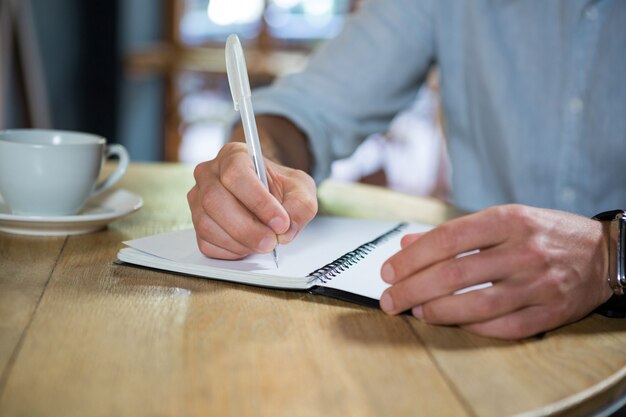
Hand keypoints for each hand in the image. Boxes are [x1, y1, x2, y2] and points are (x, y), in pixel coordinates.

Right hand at [187, 142, 317, 259]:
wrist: (271, 199)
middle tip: (272, 241)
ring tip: (264, 243)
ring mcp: (198, 200)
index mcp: (233, 155)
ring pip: (207, 225)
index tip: (280, 221)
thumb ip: (300, 205)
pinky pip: (206, 243)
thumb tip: (285, 230)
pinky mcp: (196, 224)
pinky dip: (231, 251)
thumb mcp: (301, 189)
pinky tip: (249, 245)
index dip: (258, 201)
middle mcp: (209, 174)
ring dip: (240, 242)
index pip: (236, 174)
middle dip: (247, 228)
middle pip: (215, 201)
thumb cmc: (281, 188)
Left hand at [379, 204, 611, 338]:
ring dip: (436, 311)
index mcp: (508, 220)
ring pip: (476, 304)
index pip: (447, 238)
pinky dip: (471, 327)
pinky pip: (502, 326)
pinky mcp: (550, 312)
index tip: (388, 271)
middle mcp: (523, 250)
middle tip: (390, 299)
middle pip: (454, 274)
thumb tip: (407, 245)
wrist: (604, 253)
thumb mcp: (502, 220)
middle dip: (412, 289)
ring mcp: (539, 284)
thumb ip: (454, 233)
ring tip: (415, 311)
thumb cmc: (542, 234)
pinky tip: (452, 322)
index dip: (411, 258)